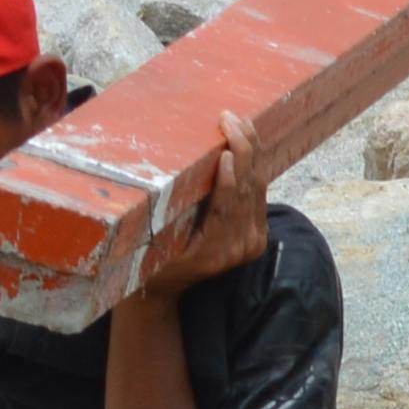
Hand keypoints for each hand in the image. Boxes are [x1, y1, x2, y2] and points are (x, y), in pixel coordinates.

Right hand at [134, 115, 272, 301]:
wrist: (166, 289)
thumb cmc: (150, 263)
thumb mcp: (151, 242)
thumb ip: (162, 218)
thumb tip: (150, 184)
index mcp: (213, 250)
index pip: (226, 207)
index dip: (228, 178)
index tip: (225, 151)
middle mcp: (239, 247)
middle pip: (247, 191)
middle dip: (243, 150)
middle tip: (230, 118)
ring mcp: (251, 242)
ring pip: (257, 188)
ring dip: (251, 151)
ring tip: (240, 122)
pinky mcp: (256, 235)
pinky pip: (258, 194)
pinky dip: (253, 165)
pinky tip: (247, 142)